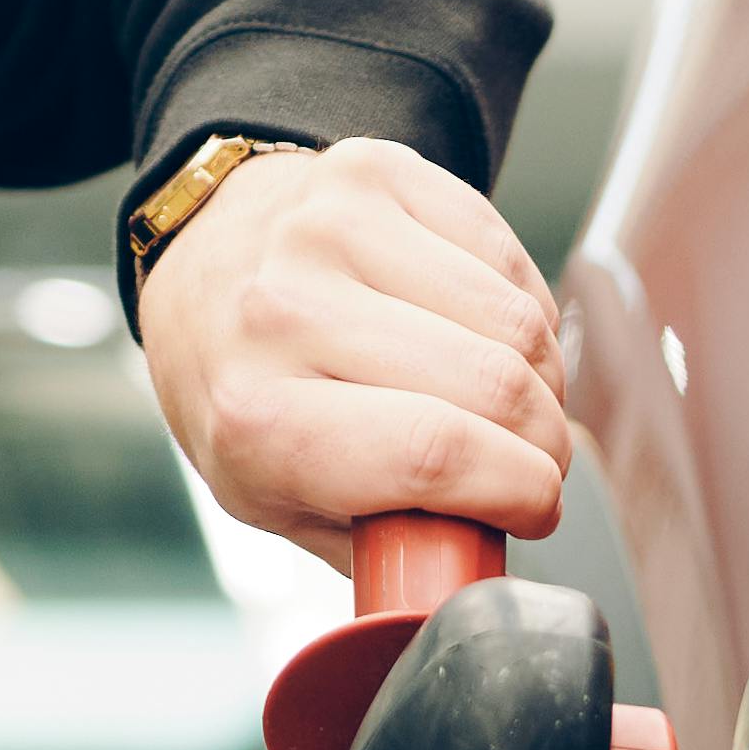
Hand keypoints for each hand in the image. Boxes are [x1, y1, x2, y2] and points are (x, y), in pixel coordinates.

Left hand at [139, 137, 568, 546]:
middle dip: (543, 445)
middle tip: (534, 466)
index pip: (432, 454)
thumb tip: (475, 575)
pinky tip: (492, 338)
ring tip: (511, 404)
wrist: (205, 263)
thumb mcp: (278, 502)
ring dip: (543, 380)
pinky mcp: (377, 175)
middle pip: (491, 387)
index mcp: (255, 417)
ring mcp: (331, 228)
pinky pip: (506, 257)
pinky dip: (527, 312)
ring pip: (516, 321)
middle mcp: (283, 310)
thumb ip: (377, 547)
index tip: (538, 508)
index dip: (518, 491)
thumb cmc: (248, 396)